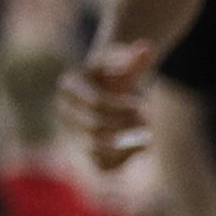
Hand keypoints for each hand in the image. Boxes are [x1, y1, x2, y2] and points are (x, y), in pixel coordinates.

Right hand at [59, 38, 160, 169]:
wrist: (114, 86)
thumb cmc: (119, 69)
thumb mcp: (124, 59)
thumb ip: (135, 57)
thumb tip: (147, 49)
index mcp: (69, 86)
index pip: (96, 102)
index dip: (122, 106)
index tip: (145, 102)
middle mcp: (66, 112)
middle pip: (94, 126)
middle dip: (125, 124)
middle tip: (150, 120)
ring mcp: (74, 134)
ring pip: (95, 148)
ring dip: (125, 145)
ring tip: (148, 137)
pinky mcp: (88, 151)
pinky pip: (102, 166)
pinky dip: (123, 160)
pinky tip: (141, 147)